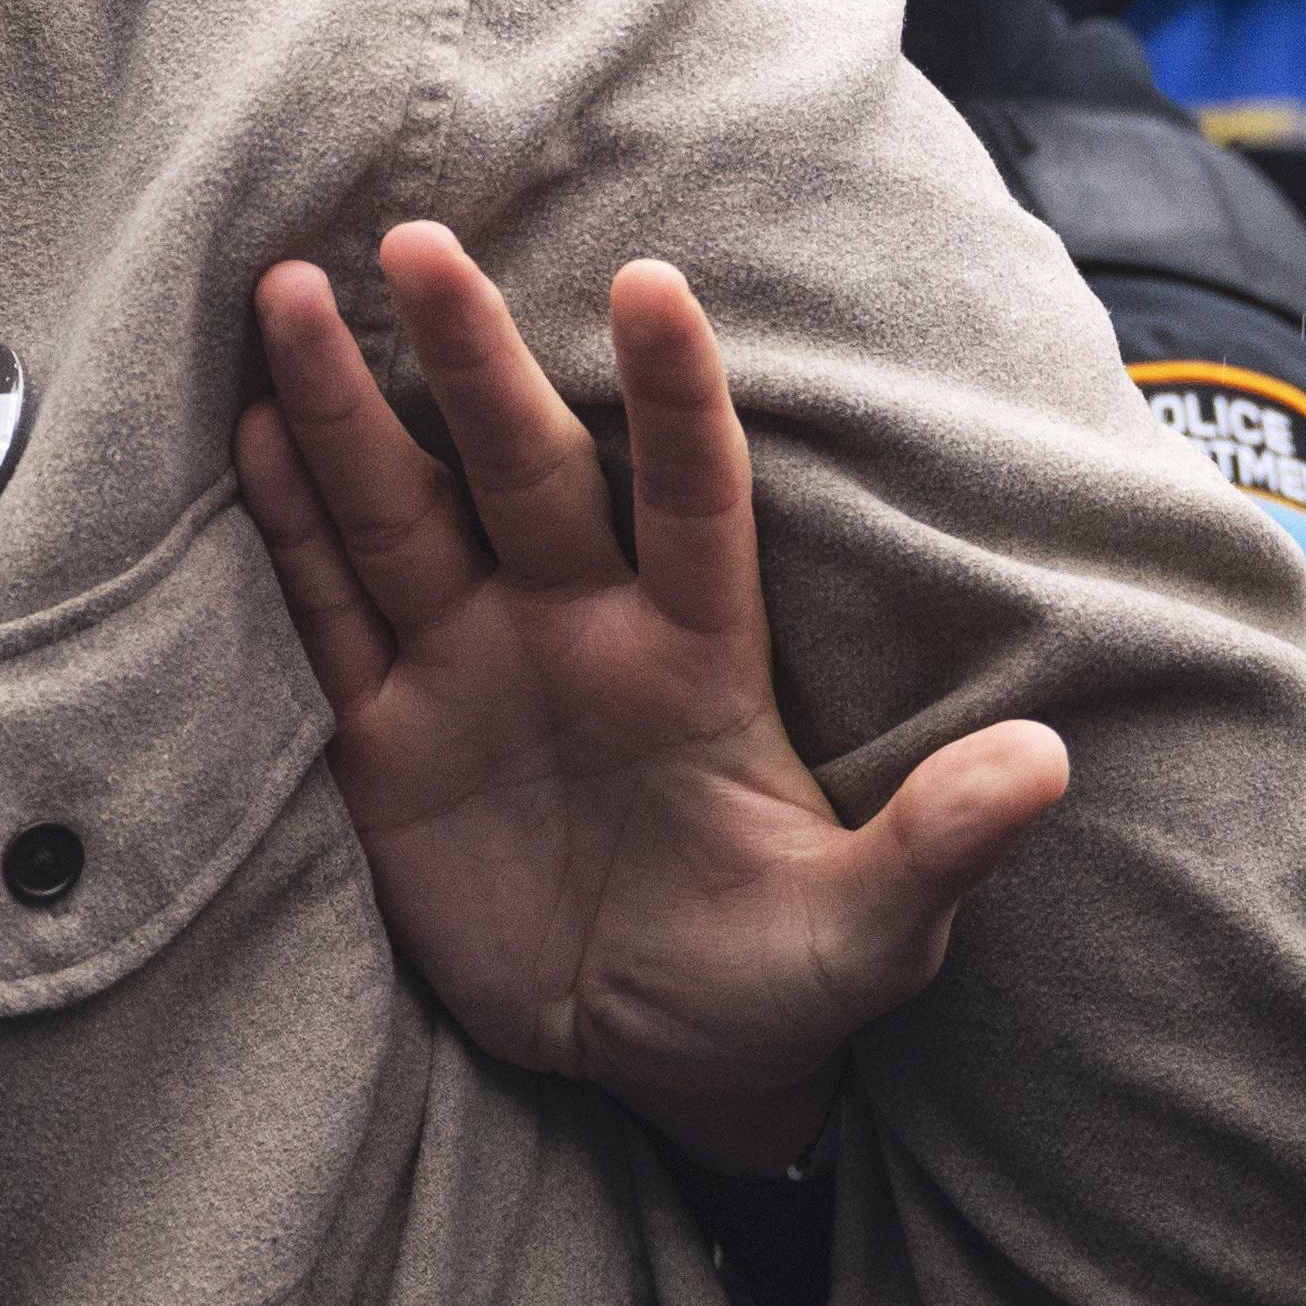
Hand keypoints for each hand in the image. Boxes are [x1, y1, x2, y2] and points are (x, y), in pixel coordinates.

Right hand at [238, 222, 1072, 1172]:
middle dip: (471, 359)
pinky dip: (291, 527)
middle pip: (521, 468)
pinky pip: (333, 614)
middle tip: (418, 239)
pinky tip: (252, 428)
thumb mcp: (867, 934)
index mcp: (698, 652)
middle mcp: (580, 628)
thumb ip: (937, 848)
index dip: (677, 397)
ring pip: (402, 513)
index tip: (655, 284)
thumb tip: (1052, 764)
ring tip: (292, 291)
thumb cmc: (778, 982)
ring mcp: (476, 672)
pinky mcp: (387, 742)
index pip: (694, 497)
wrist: (651, 1066)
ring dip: (347, 407)